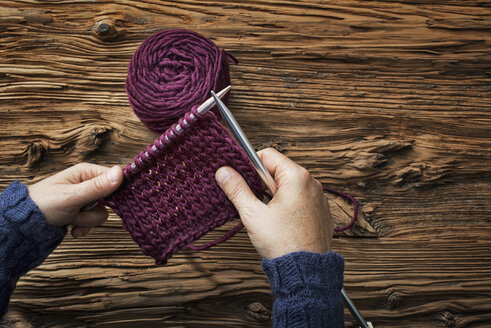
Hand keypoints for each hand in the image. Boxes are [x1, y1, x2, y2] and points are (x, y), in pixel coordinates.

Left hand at [28, 163, 122, 237]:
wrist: (24, 225)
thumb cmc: (43, 204)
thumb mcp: (72, 196)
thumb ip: (97, 187)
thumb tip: (120, 173)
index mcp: (86, 172)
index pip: (114, 177)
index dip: (116, 190)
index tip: (109, 201)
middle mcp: (87, 184)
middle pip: (109, 198)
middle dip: (94, 209)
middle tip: (80, 210)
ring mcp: (84, 199)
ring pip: (101, 213)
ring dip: (86, 220)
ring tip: (70, 218)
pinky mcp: (80, 213)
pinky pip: (92, 222)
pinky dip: (82, 227)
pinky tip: (70, 228)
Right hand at [215, 148, 332, 258]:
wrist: (306, 271)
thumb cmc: (284, 244)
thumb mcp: (253, 214)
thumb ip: (237, 189)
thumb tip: (224, 172)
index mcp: (296, 177)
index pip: (267, 155)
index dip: (249, 163)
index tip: (239, 176)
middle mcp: (311, 183)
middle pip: (278, 170)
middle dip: (260, 182)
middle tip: (249, 199)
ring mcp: (318, 198)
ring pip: (288, 186)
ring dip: (272, 195)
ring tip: (263, 214)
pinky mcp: (320, 212)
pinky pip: (299, 199)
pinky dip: (286, 205)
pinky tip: (278, 222)